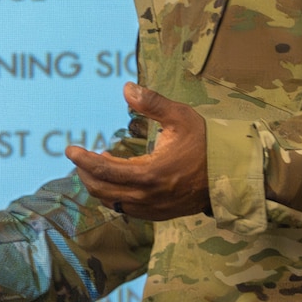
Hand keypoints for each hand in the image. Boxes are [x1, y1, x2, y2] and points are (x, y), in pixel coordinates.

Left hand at [65, 82, 210, 219]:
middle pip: (102, 189)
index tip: (70, 150)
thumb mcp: (181, 117)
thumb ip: (152, 103)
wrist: (232, 174)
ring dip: (98, 186)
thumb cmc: (206, 143)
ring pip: (112, 201)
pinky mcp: (158, 214)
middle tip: (79, 158)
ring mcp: (152, 208)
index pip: (104, 170)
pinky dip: (114, 196)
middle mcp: (147, 196)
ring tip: (94, 167)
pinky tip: (114, 181)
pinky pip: (126, 209)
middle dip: (85, 174)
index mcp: (150, 173)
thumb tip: (126, 88)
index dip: (83, 160)